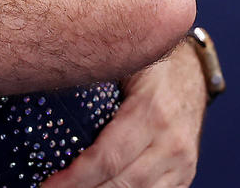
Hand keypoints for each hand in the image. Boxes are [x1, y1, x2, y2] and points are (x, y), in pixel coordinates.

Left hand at [43, 40, 205, 187]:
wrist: (193, 69)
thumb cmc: (149, 64)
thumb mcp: (123, 64)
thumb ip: (92, 80)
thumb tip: (47, 87)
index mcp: (151, 114)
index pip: (107, 159)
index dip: (74, 178)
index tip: (47, 185)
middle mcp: (171, 144)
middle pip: (121, 184)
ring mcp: (182, 164)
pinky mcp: (184, 175)